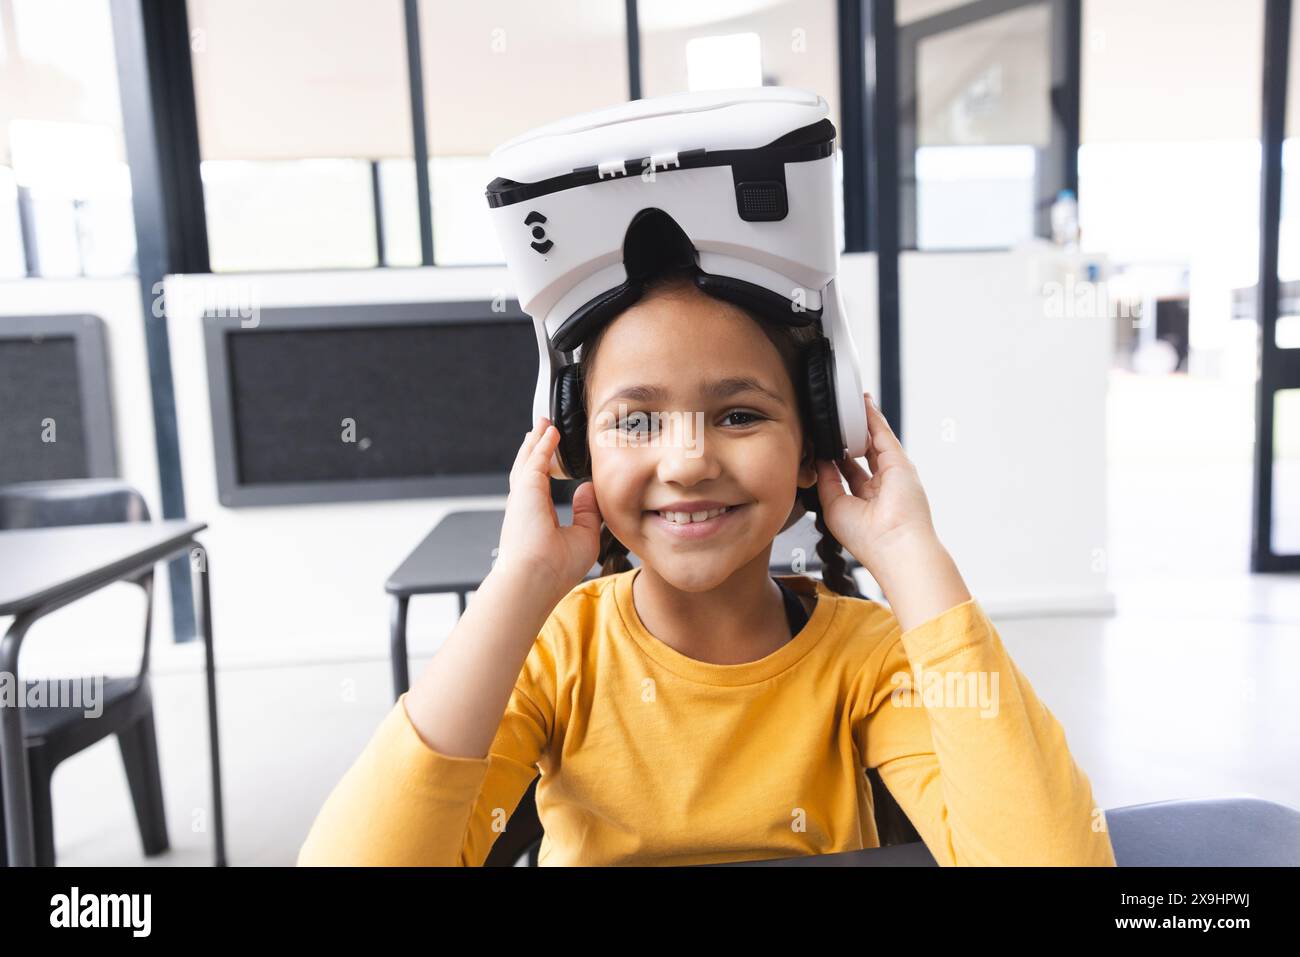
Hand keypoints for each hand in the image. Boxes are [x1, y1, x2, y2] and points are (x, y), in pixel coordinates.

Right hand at [495, 416, 603, 601]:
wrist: (535, 578)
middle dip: (536, 449)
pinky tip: (551, 431)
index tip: (554, 457)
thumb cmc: (556, 569)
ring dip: (536, 440)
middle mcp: (527, 506)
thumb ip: (587, 512)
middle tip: (541, 431)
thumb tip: (588, 488)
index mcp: (537, 518)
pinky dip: (543, 443)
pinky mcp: (526, 488)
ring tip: (542, 424)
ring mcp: (523, 496)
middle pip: (530, 469)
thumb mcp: (584, 536)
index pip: (542, 487)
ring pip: (528, 460)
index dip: (547, 469)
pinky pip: (536, 458)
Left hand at [812, 393, 937, 574]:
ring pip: (873, 441)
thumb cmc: (866, 537)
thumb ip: (827, 479)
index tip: (819, 441)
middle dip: (846, 438)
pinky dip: (873, 419)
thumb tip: (820, 458)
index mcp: (864, 502)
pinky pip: (883, 435)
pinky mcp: (900, 462)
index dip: (833, 456)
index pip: (847, 472)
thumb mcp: (834, 505)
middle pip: (861, 454)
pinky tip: (863, 404)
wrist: (896, 545)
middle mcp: (880, 487)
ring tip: (845, 406)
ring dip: (860, 423)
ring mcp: (892, 473)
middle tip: (832, 420)